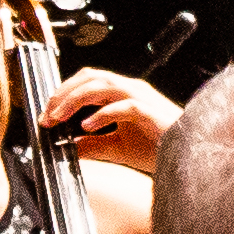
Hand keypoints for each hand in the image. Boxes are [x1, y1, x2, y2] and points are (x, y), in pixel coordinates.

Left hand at [37, 69, 177, 168]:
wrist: (186, 157)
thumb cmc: (159, 148)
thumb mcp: (118, 148)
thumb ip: (93, 145)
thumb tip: (70, 146)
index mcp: (124, 93)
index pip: (88, 80)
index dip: (64, 92)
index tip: (48, 113)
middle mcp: (131, 89)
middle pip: (91, 77)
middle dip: (64, 93)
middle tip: (47, 114)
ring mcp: (141, 98)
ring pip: (103, 86)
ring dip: (76, 100)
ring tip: (59, 117)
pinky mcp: (150, 112)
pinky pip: (123, 107)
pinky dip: (102, 115)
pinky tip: (86, 127)